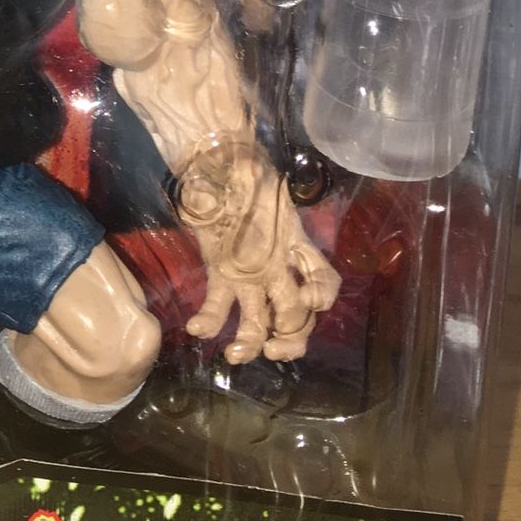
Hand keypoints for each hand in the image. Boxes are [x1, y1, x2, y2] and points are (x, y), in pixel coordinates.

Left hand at [176, 140, 340, 363]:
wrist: (215, 166)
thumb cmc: (242, 169)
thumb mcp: (259, 176)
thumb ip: (260, 187)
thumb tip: (250, 176)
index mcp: (294, 246)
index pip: (323, 280)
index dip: (322, 298)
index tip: (310, 304)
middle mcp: (277, 267)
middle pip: (295, 314)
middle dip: (290, 337)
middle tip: (273, 348)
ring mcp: (249, 274)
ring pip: (259, 318)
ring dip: (250, 342)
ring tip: (234, 354)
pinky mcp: (221, 273)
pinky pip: (219, 303)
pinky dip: (210, 319)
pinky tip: (197, 328)